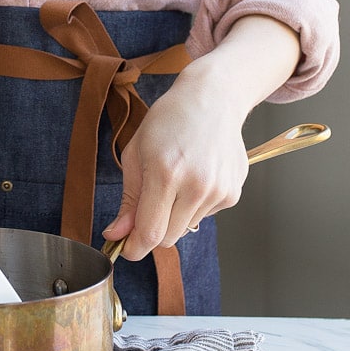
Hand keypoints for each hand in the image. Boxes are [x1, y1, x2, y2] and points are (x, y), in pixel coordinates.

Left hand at [101, 76, 247, 259]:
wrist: (212, 100)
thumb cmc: (168, 122)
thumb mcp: (135, 155)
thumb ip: (128, 201)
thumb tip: (116, 234)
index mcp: (165, 174)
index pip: (150, 233)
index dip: (134, 249)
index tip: (126, 250)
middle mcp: (196, 186)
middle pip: (168, 238)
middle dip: (151, 232)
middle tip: (144, 210)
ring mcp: (219, 191)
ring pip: (185, 229)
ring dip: (173, 217)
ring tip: (173, 182)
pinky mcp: (233, 194)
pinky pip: (203, 216)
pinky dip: (192, 207)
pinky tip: (193, 178)